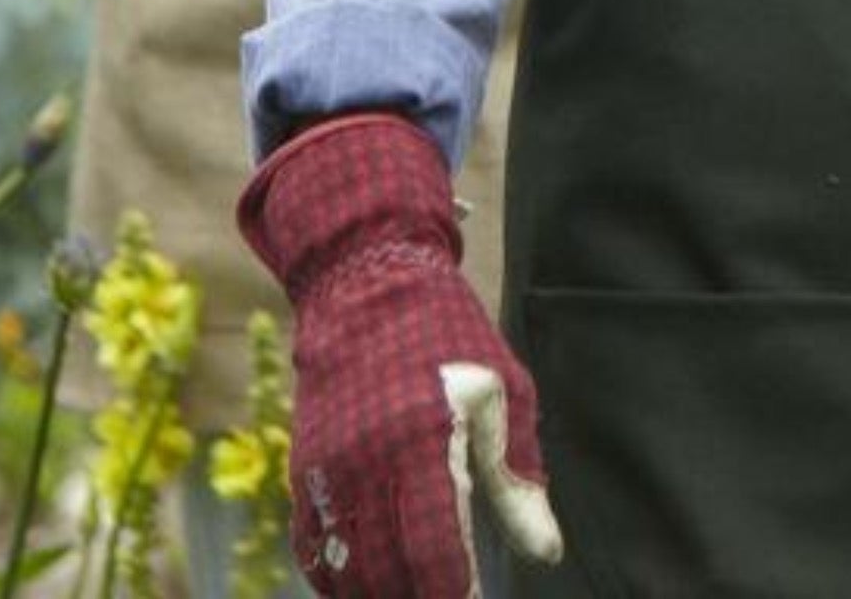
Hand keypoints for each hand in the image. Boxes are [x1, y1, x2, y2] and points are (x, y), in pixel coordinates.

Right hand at [239, 114, 561, 598]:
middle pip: (389, 575)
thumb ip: (518, 479)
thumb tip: (546, 552)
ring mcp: (326, 473)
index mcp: (422, 443)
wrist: (366, 284)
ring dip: (383, 593)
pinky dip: (341, 580)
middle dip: (423, 596)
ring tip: (419, 590)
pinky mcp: (304, 473)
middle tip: (453, 596)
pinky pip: (315, 552)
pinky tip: (372, 583)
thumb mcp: (503, 393)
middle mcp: (365, 466)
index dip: (459, 594)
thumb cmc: (450, 335)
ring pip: (349, 573)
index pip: (436, 553)